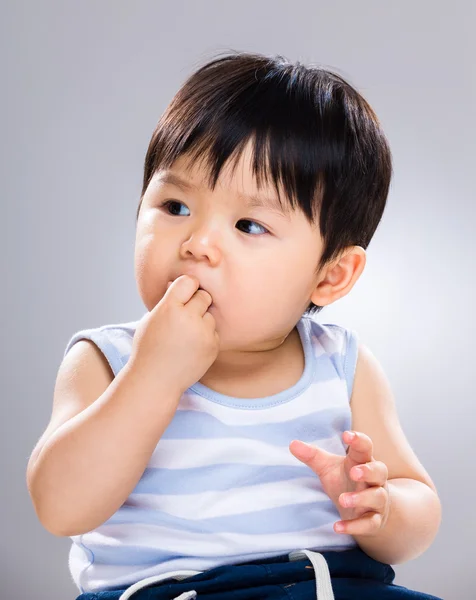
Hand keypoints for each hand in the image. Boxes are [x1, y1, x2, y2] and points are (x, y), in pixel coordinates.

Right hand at [130, 275, 219, 393]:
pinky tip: (191, 348)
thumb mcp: (151, 319)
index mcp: (170, 308)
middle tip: (185, 316)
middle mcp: (189, 318)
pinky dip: (205, 337)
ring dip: (201, 321)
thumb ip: (167, 301)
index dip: (187, 287)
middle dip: (196, 303)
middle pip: (204, 296)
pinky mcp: (213, 346)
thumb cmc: (150, 348)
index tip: (183, 294)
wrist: (156, 380)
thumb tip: (179, 283)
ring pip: (210, 315)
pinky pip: (214, 332)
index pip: (189, 281)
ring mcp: (203, 333)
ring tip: (185, 337)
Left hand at [289, 431, 390, 536]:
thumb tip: (292, 444)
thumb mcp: (328, 467)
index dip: (359, 440)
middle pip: (379, 471)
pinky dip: (354, 526)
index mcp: (362, 462)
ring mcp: (377, 501)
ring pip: (377, 497)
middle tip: (354, 472)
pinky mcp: (375, 521)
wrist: (367, 510)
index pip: (365, 447)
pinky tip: (337, 527)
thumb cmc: (346, 481)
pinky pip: (369, 524)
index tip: (347, 435)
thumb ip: (312, 456)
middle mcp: (375, 480)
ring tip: (342, 499)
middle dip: (368, 471)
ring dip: (361, 498)